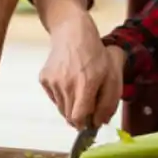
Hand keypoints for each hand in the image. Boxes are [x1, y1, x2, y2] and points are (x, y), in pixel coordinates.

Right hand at [39, 12, 120, 127]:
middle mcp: (66, 84)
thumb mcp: (112, 77)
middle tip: (88, 102)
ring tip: (79, 88)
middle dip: (80, 116)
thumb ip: (108, 103)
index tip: (91, 121)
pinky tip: (69, 81)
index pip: (79, 118)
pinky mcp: (44, 79)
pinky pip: (54, 98)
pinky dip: (62, 96)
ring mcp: (53, 81)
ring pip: (61, 109)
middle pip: (69, 117)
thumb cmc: (96, 55)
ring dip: (71, 106)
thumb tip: (99, 123)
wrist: (73, 33)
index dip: (85, 124)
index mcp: (86, 83)